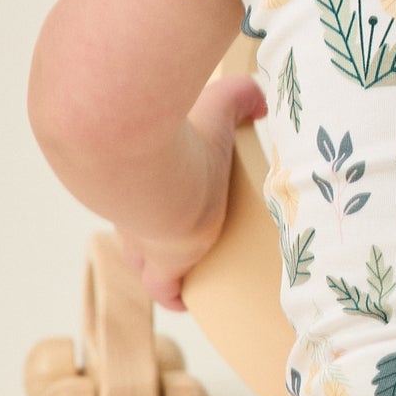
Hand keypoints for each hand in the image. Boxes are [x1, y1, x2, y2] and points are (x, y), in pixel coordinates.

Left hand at [114, 74, 267, 311]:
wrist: (141, 163)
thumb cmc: (175, 129)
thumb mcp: (215, 103)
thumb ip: (240, 94)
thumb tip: (261, 100)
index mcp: (142, 175)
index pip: (139, 193)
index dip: (150, 201)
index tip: (164, 204)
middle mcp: (135, 207)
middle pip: (136, 229)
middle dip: (151, 237)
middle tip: (179, 238)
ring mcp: (145, 240)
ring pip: (147, 263)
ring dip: (165, 267)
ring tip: (191, 270)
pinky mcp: (165, 266)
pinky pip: (168, 291)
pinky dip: (178, 297)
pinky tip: (188, 301)